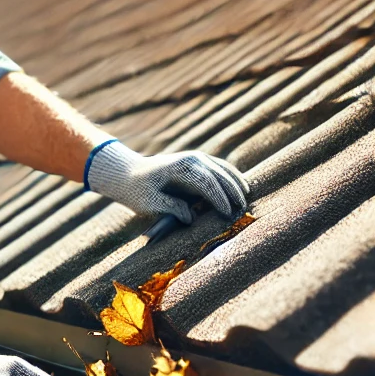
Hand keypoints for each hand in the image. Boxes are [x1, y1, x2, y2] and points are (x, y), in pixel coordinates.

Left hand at [86, 139, 248, 223]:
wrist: (127, 173)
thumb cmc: (136, 191)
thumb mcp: (148, 202)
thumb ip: (170, 208)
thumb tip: (191, 217)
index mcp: (178, 168)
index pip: (205, 182)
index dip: (218, 198)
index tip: (227, 213)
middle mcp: (190, 159)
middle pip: (219, 174)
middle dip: (232, 192)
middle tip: (243, 209)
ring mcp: (196, 158)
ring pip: (223, 169)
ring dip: (236, 183)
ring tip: (246, 199)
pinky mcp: (198, 162)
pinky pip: (220, 169)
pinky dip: (231, 177)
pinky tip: (241, 188)